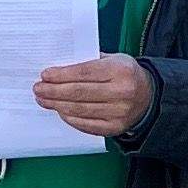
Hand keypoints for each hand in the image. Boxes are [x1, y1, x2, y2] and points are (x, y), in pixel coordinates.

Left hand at [32, 55, 156, 139]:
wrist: (149, 97)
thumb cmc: (125, 75)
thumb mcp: (114, 60)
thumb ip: (89, 62)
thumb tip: (58, 71)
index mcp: (121, 70)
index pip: (84, 72)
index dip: (61, 75)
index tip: (45, 75)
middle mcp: (122, 92)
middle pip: (78, 93)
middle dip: (53, 91)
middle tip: (38, 89)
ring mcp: (119, 112)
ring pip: (79, 109)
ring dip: (56, 104)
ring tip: (43, 99)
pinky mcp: (115, 128)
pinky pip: (85, 124)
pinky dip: (69, 117)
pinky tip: (60, 110)